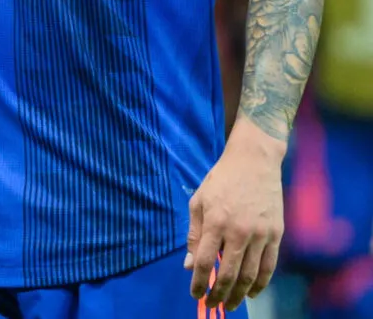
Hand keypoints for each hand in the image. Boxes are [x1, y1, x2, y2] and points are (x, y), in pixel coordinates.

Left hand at [185, 116, 285, 310]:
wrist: (255, 162)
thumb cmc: (221, 180)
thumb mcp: (199, 201)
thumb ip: (195, 234)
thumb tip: (190, 264)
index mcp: (216, 221)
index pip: (205, 261)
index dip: (199, 282)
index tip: (195, 294)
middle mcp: (239, 231)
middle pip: (228, 273)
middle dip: (219, 294)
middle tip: (213, 305)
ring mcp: (261, 234)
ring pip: (250, 274)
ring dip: (239, 294)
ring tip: (231, 304)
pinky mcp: (277, 234)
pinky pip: (269, 266)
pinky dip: (260, 283)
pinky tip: (251, 292)